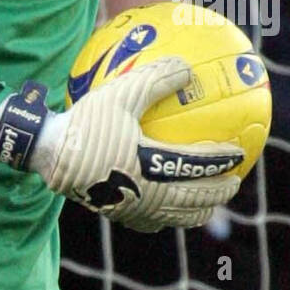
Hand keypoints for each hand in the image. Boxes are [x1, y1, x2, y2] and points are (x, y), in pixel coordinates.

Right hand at [0, 57, 243, 231]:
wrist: (48, 155)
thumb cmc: (85, 122)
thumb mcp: (120, 93)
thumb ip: (155, 79)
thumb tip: (187, 67)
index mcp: (153, 166)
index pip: (200, 166)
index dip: (224, 161)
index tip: (240, 153)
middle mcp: (149, 194)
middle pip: (196, 200)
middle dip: (219, 193)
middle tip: (234, 182)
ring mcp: (135, 210)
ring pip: (178, 217)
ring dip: (199, 210)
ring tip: (210, 203)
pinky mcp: (118, 217)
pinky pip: (152, 222)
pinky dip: (170, 217)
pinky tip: (168, 208)